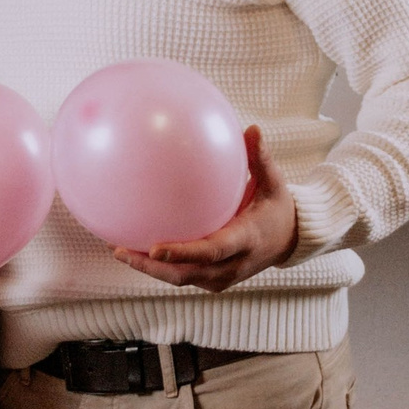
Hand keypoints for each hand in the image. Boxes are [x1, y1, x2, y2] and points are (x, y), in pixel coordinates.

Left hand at [111, 127, 299, 289]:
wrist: (290, 240)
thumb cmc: (277, 206)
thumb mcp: (274, 182)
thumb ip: (261, 158)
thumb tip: (251, 129)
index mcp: (246, 241)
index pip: (211, 251)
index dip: (183, 253)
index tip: (156, 248)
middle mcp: (232, 265)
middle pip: (187, 274)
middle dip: (152, 267)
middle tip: (120, 251)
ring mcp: (222, 277)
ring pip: (180, 279)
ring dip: (149, 269)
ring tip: (118, 250)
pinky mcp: (213, 279)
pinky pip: (183, 275)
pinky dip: (159, 266)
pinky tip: (135, 248)